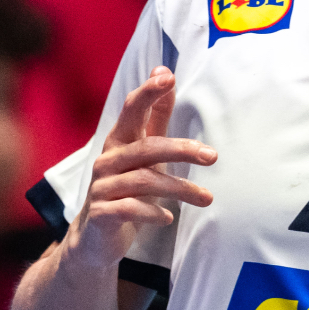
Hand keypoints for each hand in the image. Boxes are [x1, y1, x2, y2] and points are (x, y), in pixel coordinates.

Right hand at [62, 67, 216, 271]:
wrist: (95, 238)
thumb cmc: (126, 186)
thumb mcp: (143, 151)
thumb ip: (156, 116)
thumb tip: (165, 71)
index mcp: (120, 140)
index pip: (132, 109)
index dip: (149, 93)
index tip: (169, 77)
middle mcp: (108, 160)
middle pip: (146, 147)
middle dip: (182, 150)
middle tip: (213, 157)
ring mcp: (101, 187)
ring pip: (143, 181)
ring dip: (179, 189)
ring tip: (207, 198)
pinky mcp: (101, 214)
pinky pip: (129, 209)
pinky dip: (152, 213)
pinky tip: (169, 218)